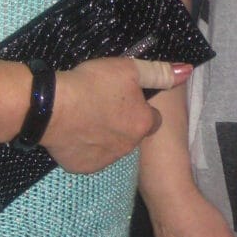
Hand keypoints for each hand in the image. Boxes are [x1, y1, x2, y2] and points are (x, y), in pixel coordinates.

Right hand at [42, 57, 188, 174]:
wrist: (50, 108)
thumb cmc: (92, 85)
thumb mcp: (129, 70)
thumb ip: (159, 73)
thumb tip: (186, 71)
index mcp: (143, 124)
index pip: (153, 118)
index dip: (141, 107)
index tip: (125, 97)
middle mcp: (128, 147)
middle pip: (131, 133)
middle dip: (121, 122)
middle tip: (102, 104)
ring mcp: (105, 160)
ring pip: (110, 146)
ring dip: (103, 134)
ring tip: (85, 116)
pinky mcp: (83, 167)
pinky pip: (88, 156)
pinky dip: (83, 146)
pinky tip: (73, 131)